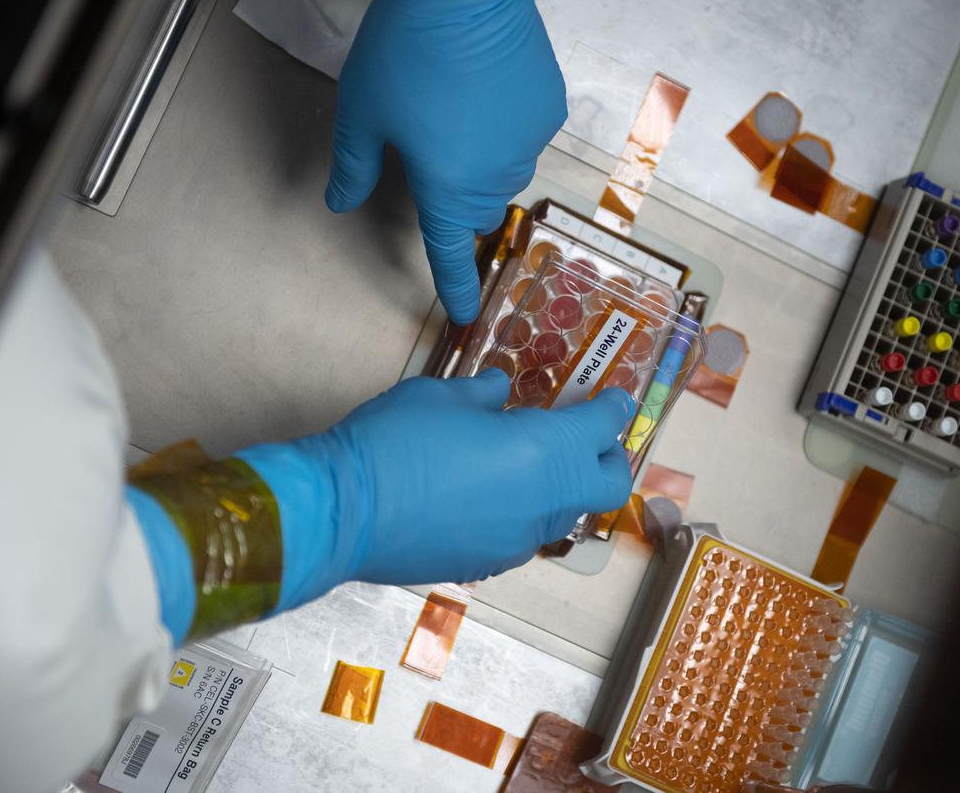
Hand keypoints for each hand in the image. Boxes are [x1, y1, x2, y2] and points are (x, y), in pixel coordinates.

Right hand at [242, 370, 633, 599]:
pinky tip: (487, 499)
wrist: (346, 512)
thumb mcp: (442, 396)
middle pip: (607, 486)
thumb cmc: (397, 441)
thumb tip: (500, 394)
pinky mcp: (487, 566)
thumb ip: (483, 395)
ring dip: (560, 488)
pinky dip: (521, 514)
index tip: (614, 399)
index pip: (602, 429)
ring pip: (564, 514)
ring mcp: (519, 541)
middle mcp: (545, 502)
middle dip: (607, 459)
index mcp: (546, 451)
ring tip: (528, 466)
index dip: (613, 410)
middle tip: (587, 438)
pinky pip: (523, 536)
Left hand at [325, 0, 565, 322]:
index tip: (464, 315)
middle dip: (457, 196)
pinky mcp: (550, 109)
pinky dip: (507, 126)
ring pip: (504, 172)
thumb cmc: (405, 53)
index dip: (455, 288)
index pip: (450, 253)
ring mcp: (529, 143)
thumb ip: (353, 167)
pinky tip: (487, 87)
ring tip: (457, 109)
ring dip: (483, 160)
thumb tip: (339, 203)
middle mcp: (495, 176)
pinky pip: (526, 135)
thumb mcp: (362, 113)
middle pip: (477, 209)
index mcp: (446, 188)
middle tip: (430, 151)